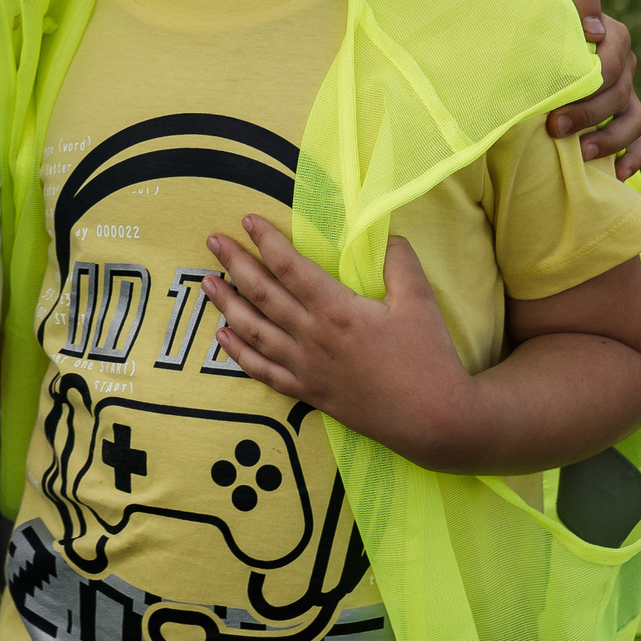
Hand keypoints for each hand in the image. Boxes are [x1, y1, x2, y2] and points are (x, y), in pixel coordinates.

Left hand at [201, 223, 469, 467]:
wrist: (433, 419)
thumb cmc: (429, 358)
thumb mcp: (419, 300)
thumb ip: (398, 262)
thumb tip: (384, 235)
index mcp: (337, 310)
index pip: (290, 267)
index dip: (266, 241)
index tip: (246, 221)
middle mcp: (312, 337)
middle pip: (263, 294)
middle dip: (235, 263)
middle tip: (212, 241)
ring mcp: (306, 368)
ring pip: (254, 331)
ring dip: (227, 304)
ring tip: (207, 283)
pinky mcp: (309, 393)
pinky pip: (263, 372)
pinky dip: (239, 354)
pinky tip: (222, 338)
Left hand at [554, 0, 640, 178]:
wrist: (537, 31)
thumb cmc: (542, 14)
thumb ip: (575, 1)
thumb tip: (594, 32)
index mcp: (612, 34)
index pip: (613, 62)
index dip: (588, 87)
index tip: (553, 106)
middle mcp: (625, 63)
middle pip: (619, 94)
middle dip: (588, 115)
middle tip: (555, 129)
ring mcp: (628, 90)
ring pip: (635, 119)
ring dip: (611, 139)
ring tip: (583, 153)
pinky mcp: (625, 113)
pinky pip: (640, 138)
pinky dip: (632, 156)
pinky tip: (617, 175)